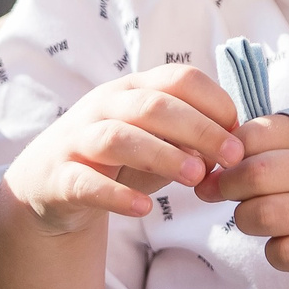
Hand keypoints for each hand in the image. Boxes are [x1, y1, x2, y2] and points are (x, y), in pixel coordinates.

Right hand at [0, 67, 244, 234]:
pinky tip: (145, 210)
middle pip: (153, 106)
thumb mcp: (156, 142)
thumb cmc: (117, 159)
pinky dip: (117, 195)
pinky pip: (87, 182)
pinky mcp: (60, 177)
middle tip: (233, 157)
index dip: (215, 102)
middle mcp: (104, 106)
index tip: (240, 135)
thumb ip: (190, 140)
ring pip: (119, 138)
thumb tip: (230, 150)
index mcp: (133, 89)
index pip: (179, 78)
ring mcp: (78, 140)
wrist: (48, 185)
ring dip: (162, 155)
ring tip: (196, 178)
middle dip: (199, 129)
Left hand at [194, 115, 288, 285]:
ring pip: (264, 215)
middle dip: (231, 189)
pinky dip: (277, 252)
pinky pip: (283, 253)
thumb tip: (205, 178)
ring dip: (250, 221)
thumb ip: (265, 154)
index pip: (257, 133)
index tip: (228, 168)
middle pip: (257, 174)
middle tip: (236, 198)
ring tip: (263, 220)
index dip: (231, 153)